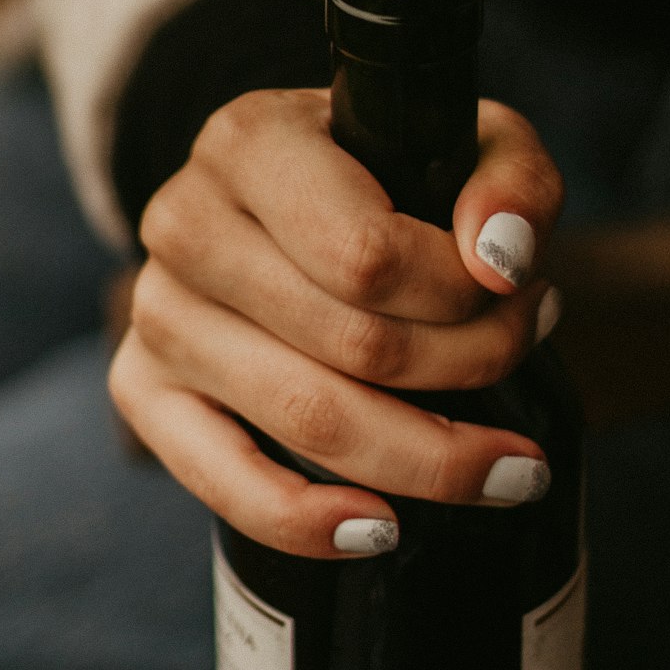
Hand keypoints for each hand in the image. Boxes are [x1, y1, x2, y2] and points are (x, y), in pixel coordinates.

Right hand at [109, 88, 562, 559]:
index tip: (525, 292)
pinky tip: (381, 530)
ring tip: (507, 461)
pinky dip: (304, 520)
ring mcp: (159, 308)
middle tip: (526, 357)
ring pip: (305, 417)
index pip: (368, 255)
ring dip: (426, 458)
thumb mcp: (476, 144)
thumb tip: (501, 260)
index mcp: (250, 140)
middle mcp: (187, 218)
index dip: (465, 299)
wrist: (328, 207)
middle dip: (468, 368)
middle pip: (350, 343)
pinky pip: (219, 478)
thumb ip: (512, 182)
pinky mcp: (143, 385)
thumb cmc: (402, 175)